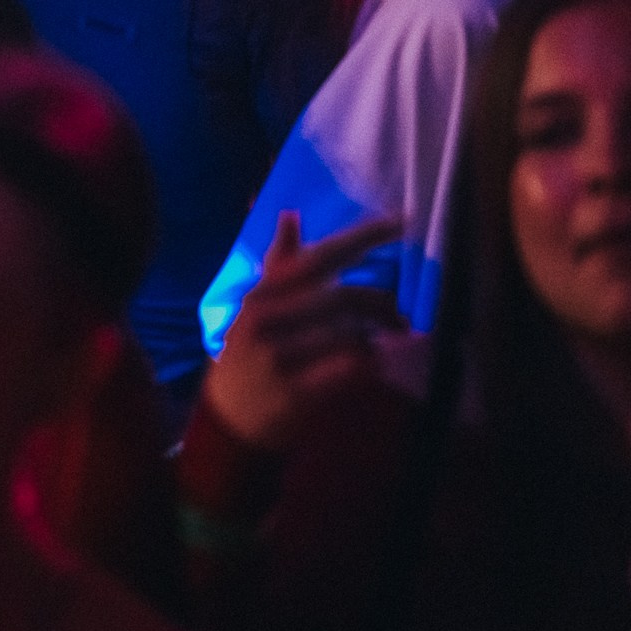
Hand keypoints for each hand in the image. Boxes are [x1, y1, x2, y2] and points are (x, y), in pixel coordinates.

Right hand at [201, 211, 402, 451]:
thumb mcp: (255, 305)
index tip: (402, 222)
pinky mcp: (295, 390)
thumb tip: (290, 214)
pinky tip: (373, 364)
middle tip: (399, 318)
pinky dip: (370, 363)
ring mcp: (280, 355)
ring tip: (384, 342)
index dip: (363, 238)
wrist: (228, 417)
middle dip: (381, 304)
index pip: (319, 256)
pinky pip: (350, 368)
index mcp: (262, 293)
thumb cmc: (248, 355)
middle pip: (343, 297)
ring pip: (351, 334)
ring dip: (376, 337)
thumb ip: (278, 263)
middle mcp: (267, 319)